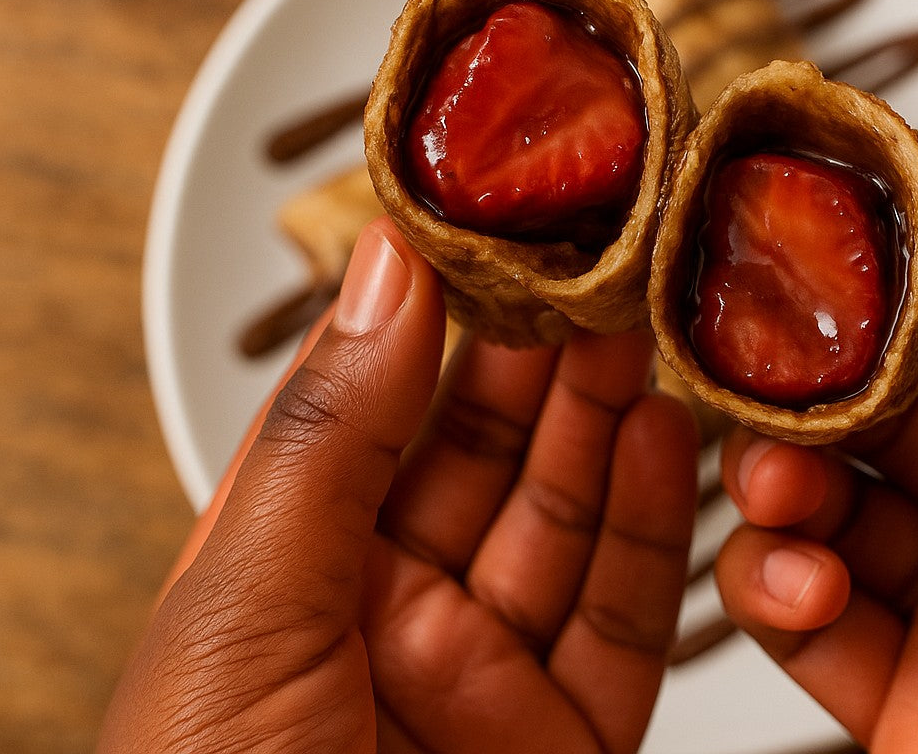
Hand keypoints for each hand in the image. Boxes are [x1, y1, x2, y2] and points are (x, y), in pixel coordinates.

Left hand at [100, 218, 699, 753]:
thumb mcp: (242, 614)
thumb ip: (330, 439)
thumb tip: (385, 270)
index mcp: (278, 581)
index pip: (368, 407)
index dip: (433, 306)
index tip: (496, 216)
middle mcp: (383, 622)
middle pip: (483, 452)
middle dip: (544, 348)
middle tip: (601, 251)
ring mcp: (482, 684)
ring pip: (567, 521)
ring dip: (613, 415)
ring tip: (651, 316)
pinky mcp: (569, 741)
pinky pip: (630, 617)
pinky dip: (659, 526)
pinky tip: (675, 438)